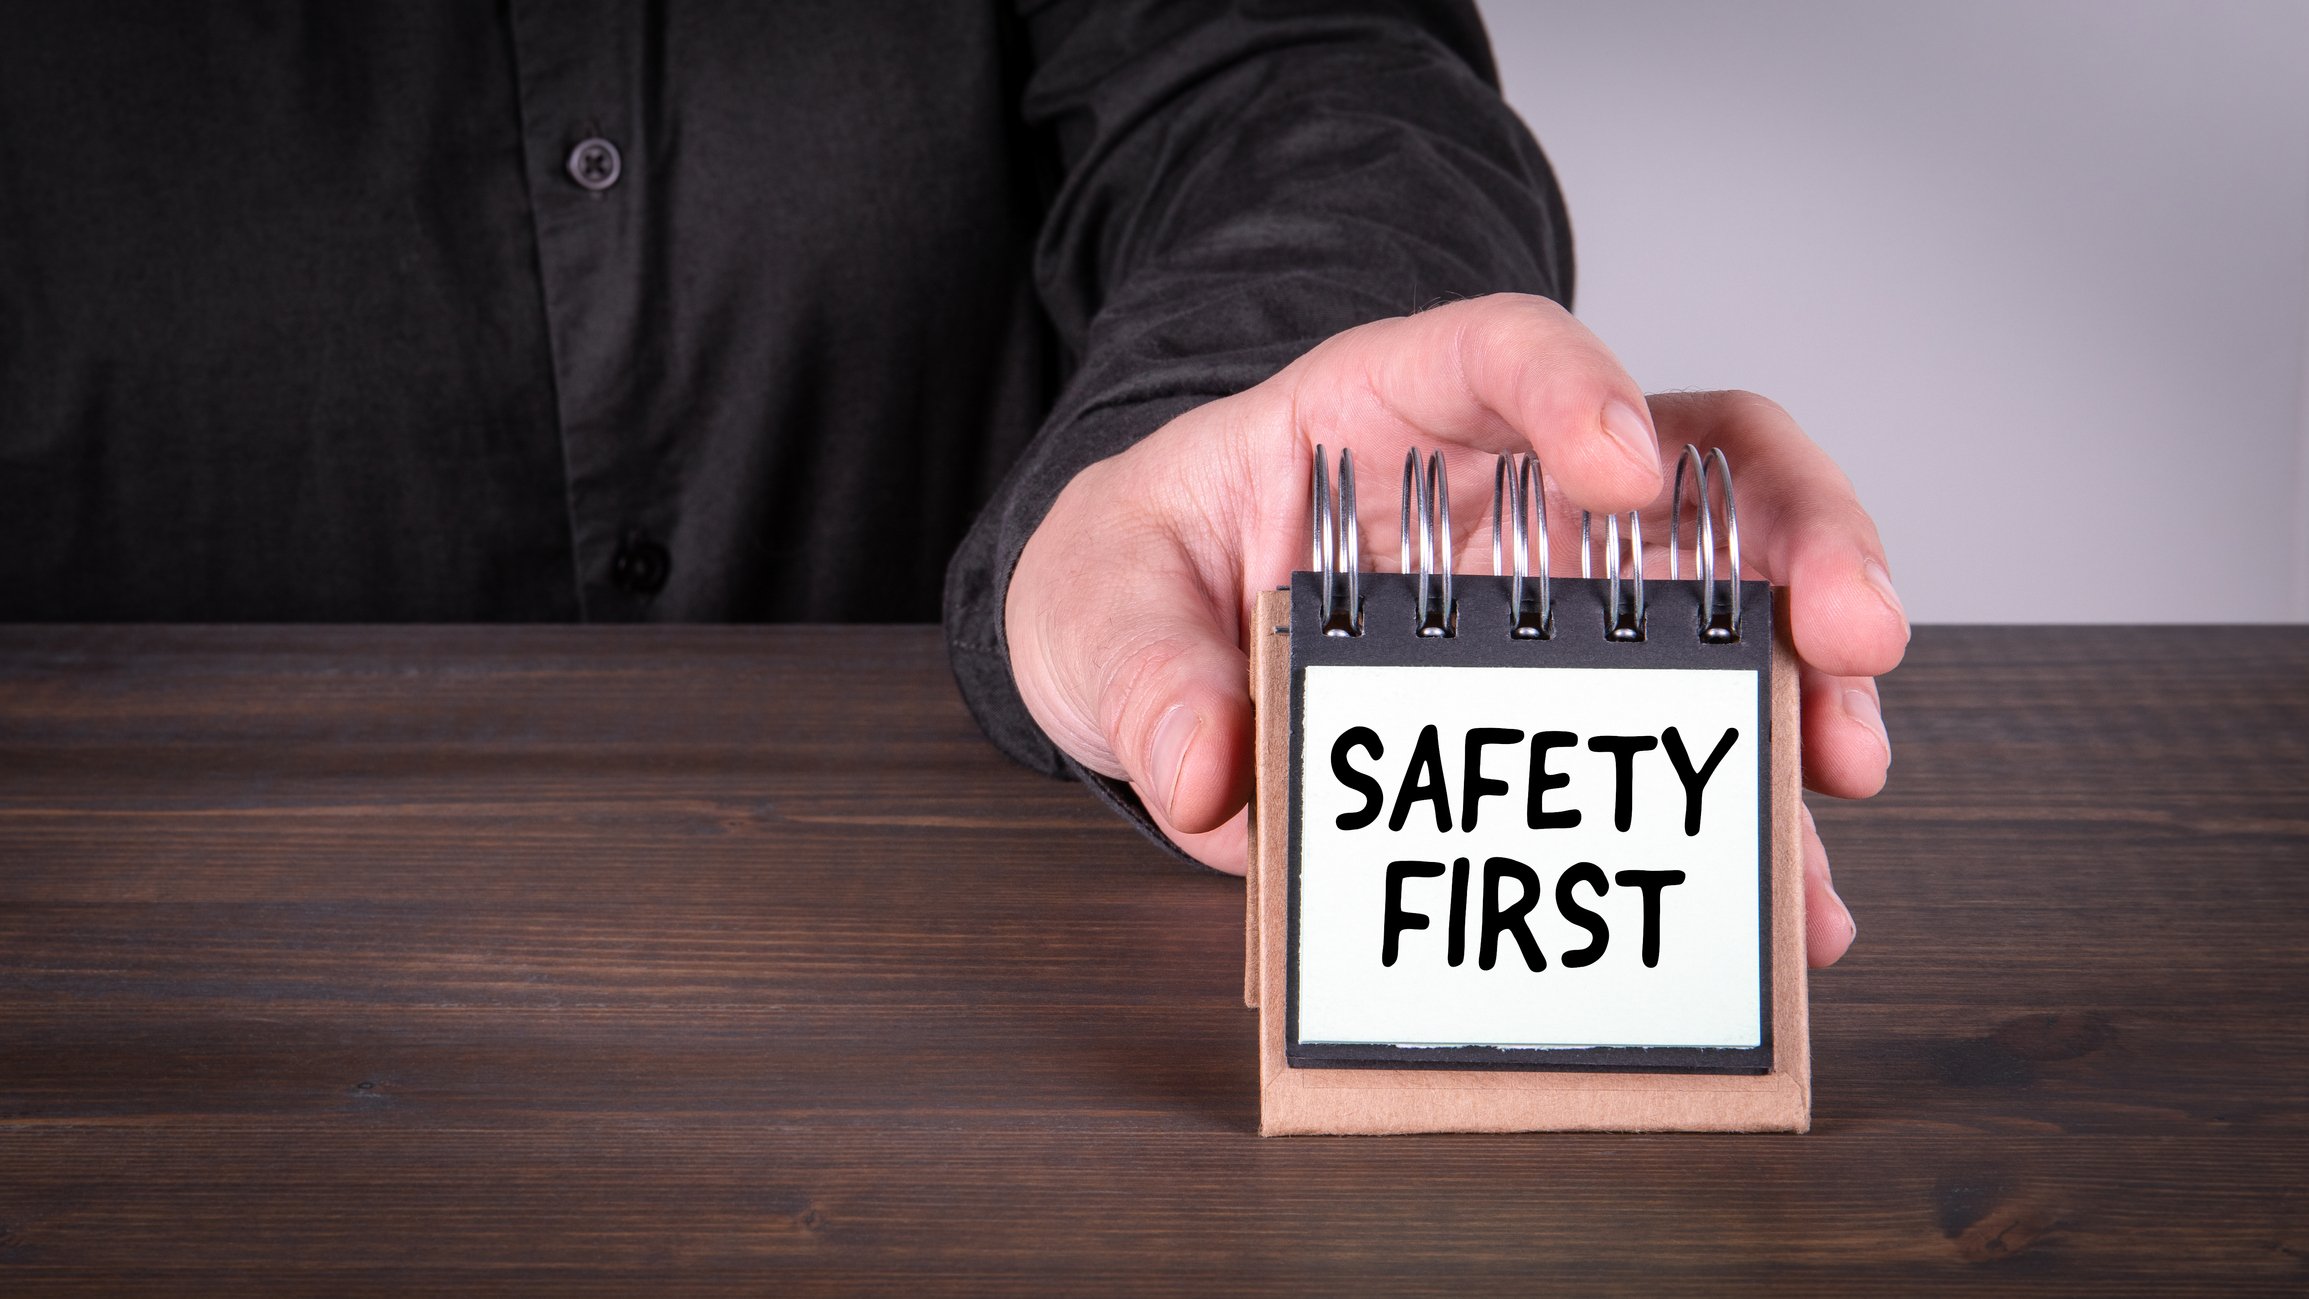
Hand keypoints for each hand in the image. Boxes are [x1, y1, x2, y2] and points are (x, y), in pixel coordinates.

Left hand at [1005, 294, 1906, 966]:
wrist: (1140, 648)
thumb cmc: (1140, 580)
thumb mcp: (1095, 608)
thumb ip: (1141, 676)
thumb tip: (1207, 773)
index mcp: (1382, 409)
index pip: (1503, 350)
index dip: (1579, 390)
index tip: (1628, 470)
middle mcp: (1507, 488)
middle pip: (1692, 458)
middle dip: (1795, 531)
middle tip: (1853, 625)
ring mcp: (1559, 592)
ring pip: (1731, 597)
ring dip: (1805, 680)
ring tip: (1840, 770)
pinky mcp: (1572, 700)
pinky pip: (1681, 736)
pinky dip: (1740, 804)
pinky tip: (1787, 886)